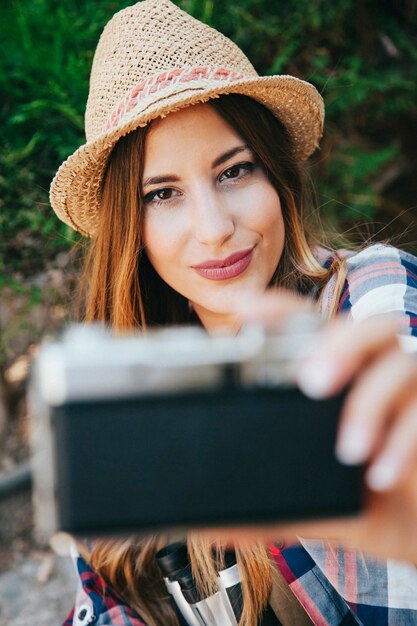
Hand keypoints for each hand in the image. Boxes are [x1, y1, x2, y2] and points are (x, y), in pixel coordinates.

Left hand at [230, 289, 416, 562]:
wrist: (416, 534)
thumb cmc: (360, 504)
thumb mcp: (308, 501)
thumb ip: (265, 507)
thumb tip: (207, 525)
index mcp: (341, 376)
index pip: (311, 327)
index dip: (280, 310)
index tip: (243, 309)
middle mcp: (376, 373)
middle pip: (367, 327)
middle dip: (339, 345)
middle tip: (311, 381)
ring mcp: (410, 393)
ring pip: (401, 364)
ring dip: (370, 403)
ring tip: (348, 449)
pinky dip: (401, 443)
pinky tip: (379, 476)